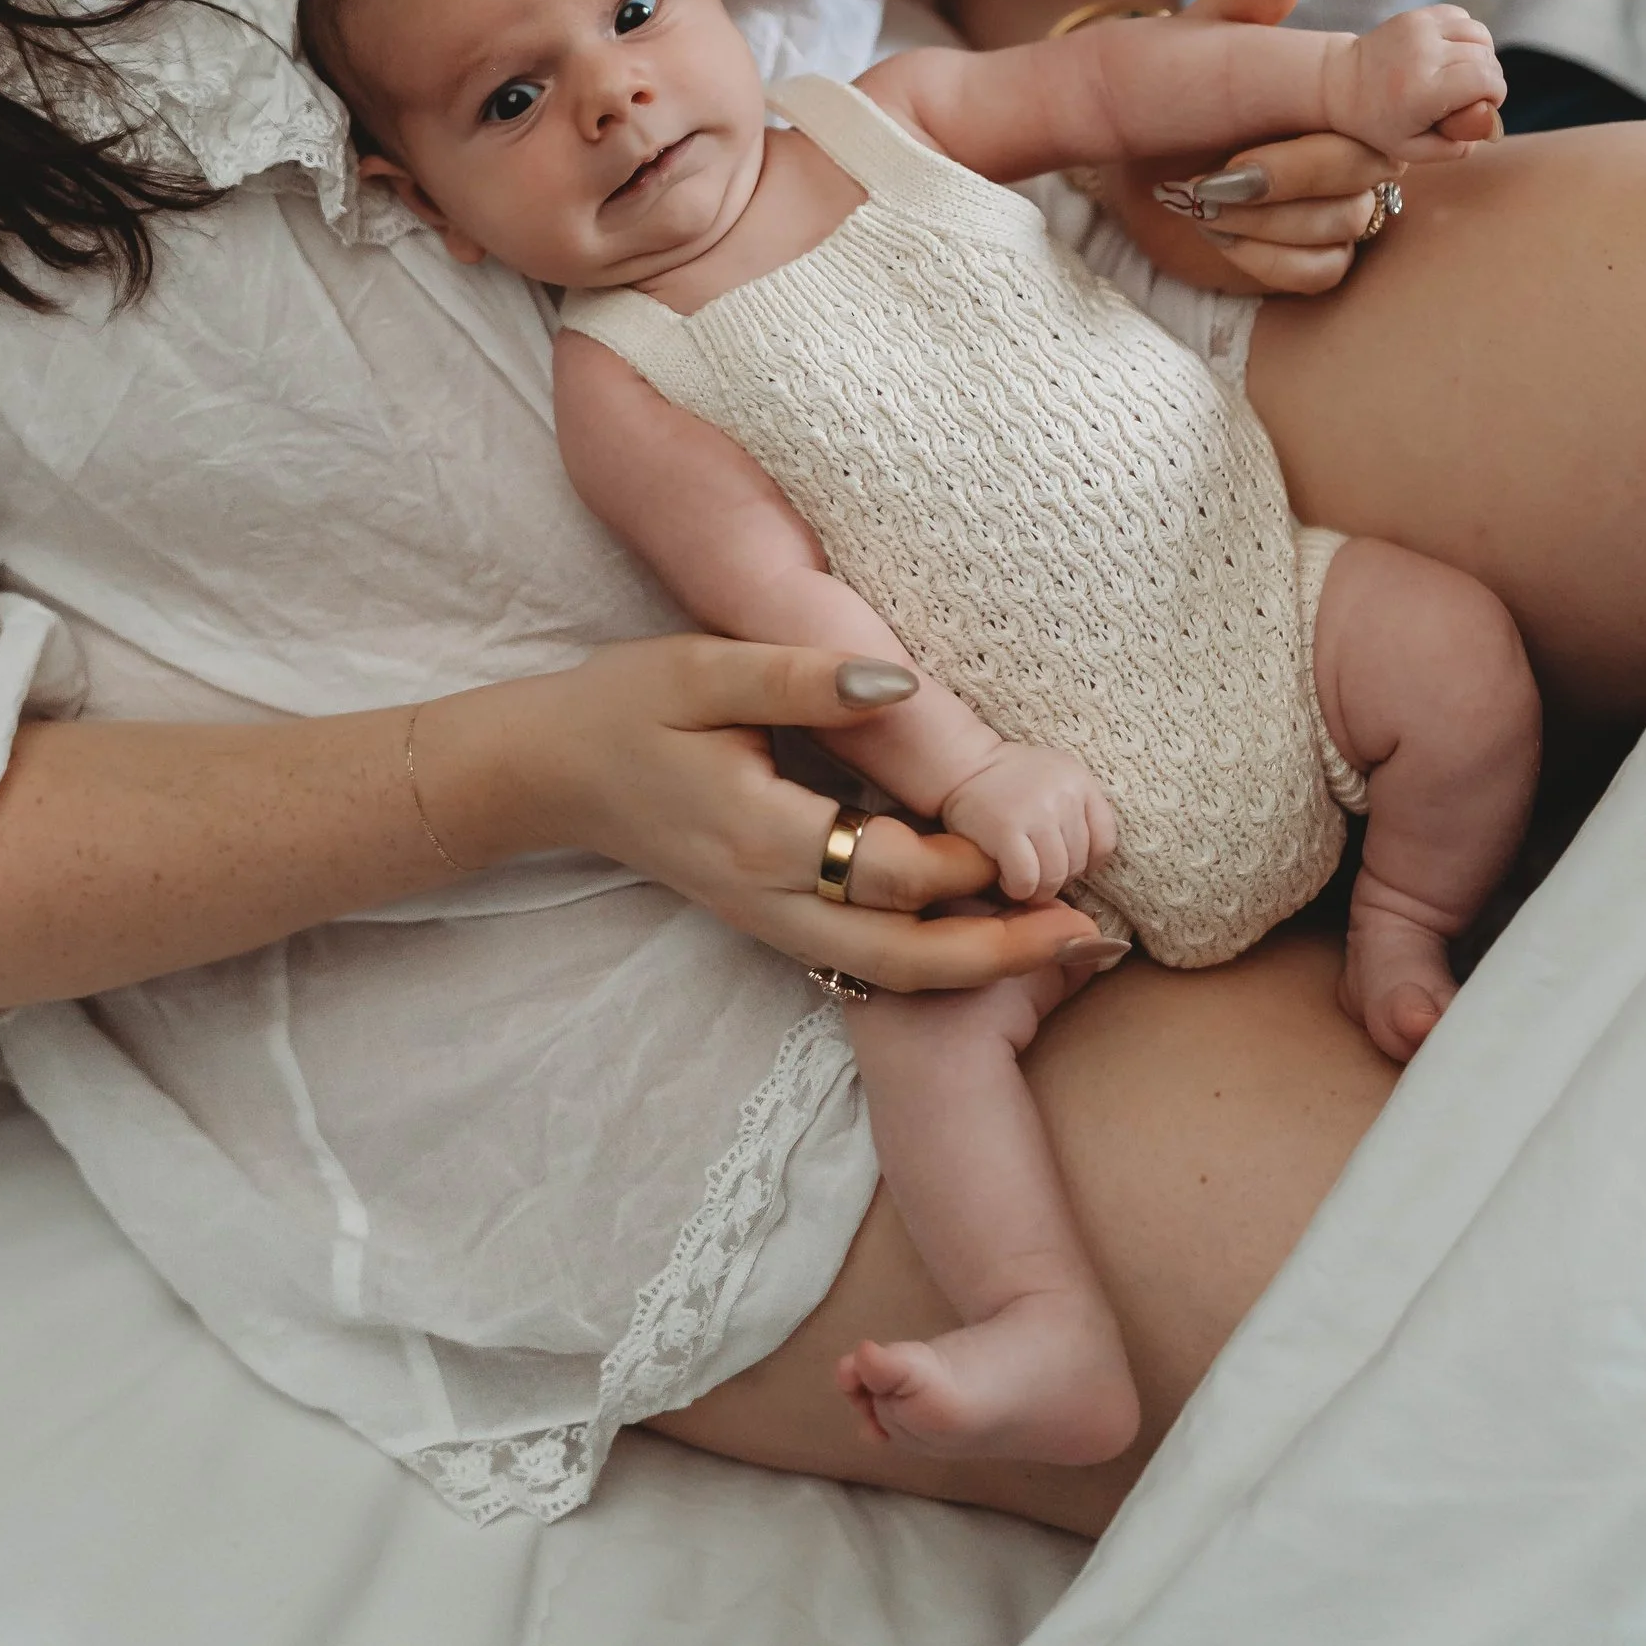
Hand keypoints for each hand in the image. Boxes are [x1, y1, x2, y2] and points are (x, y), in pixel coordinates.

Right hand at [476, 637, 1101, 993]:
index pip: (888, 868)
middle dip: (1002, 949)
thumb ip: (802, 677)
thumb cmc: (628, 706)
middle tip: (1093, 934)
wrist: (552, 772)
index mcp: (760, 836)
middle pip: (904, 954)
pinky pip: (864, 962)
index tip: (1046, 840)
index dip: (968, 859)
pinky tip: (987, 932)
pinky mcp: (773, 924)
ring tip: (1066, 946)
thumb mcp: (704, 669)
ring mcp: (772, 924)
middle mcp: (772, 901)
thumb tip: (901, 683)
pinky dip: (933, 959)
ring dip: (978, 966)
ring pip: (889, 976)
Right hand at [937, 743, 1120, 905]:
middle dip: (1056, 877)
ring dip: (1037, 889)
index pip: (1105, 841)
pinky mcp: (1007, 829)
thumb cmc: (1010, 783)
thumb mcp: (1055, 781)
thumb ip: (1077, 814)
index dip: (1087, 862)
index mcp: (1080, 781)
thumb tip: (1090, 872)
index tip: (1064, 861)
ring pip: (1054, 877)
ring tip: (1021, 879)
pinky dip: (1017, 889)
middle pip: (1077, 863)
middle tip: (1034, 870)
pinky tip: (1006, 879)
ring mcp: (1036, 811)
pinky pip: (1027, 880)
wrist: (964, 764)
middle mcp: (1064, 794)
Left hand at [1085, 0, 1406, 295]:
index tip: (1317, 126)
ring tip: (1198, 197)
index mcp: (1335, 92)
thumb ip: (1246, 1)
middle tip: (1214, 174)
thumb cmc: (1160, 81)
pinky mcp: (1306, 256)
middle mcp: (1346, 148)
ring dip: (1263, 218)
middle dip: (1288, 175)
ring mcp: (1330, 206)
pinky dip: (1264, 257)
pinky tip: (1214, 232)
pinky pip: (1322, 270)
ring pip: (1343, 225)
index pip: (1391, 112)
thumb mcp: (1197, 35)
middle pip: (1364, 174)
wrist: (1118, 145)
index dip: (1371, 123)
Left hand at [1322, 7, 1505, 161]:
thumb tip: (1489, 127)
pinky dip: (1466, 35)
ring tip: (1466, 73)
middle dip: (1491, 79)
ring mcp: (1420, 28)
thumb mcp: (1412, 150)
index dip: (1496, 95)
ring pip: (1479, 33)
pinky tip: (1453, 53)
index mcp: (1424, 91)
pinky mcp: (1416, 15)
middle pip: (1486, 58)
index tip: (1483, 106)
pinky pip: (1462, 17)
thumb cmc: (1376, 123)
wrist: (1340, 82)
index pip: (1486, 81)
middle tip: (1473, 95)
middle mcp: (1424, 54)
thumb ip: (1456, 148)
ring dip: (1482, 55)